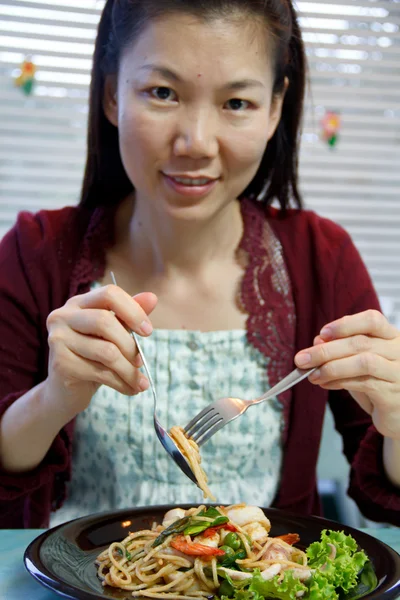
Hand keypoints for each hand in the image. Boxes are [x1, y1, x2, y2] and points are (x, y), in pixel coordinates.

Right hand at [44, 284, 157, 416]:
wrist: (65, 391)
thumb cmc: (92, 358)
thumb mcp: (113, 335)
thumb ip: (130, 316)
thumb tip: (152, 298)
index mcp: (78, 303)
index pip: (109, 294)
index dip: (133, 310)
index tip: (148, 331)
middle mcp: (63, 316)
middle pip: (105, 321)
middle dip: (130, 345)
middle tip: (141, 361)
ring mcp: (58, 339)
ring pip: (106, 351)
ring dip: (129, 370)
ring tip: (140, 382)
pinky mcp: (60, 363)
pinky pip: (100, 372)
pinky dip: (121, 383)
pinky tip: (130, 389)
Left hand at [294, 310, 399, 439]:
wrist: (397, 415)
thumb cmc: (376, 383)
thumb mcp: (356, 362)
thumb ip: (340, 350)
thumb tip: (317, 340)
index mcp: (391, 337)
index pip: (372, 320)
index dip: (345, 324)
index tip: (321, 333)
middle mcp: (399, 351)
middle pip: (360, 343)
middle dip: (326, 350)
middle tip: (302, 359)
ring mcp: (399, 373)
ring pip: (363, 362)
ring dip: (332, 367)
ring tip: (312, 375)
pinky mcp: (394, 395)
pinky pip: (364, 384)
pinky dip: (339, 382)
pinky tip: (325, 384)